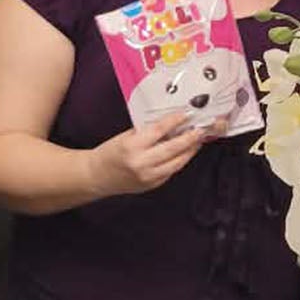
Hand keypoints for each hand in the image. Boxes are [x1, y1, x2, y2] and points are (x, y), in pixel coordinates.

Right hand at [89, 114, 207, 197]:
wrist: (97, 176)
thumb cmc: (111, 153)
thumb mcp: (126, 137)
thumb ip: (148, 132)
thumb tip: (172, 124)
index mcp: (132, 147)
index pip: (159, 130)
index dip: (175, 121)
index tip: (187, 114)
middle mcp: (142, 163)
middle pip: (174, 148)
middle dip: (191, 137)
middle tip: (202, 128)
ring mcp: (149, 177)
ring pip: (178, 162)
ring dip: (191, 150)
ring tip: (198, 139)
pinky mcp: (153, 185)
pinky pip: (172, 170)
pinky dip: (181, 160)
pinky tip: (186, 152)